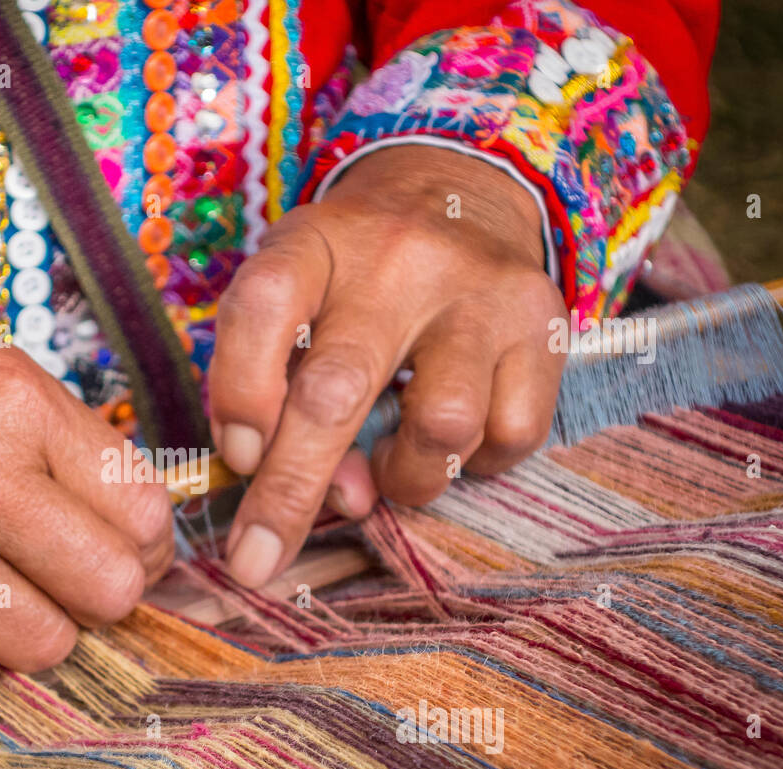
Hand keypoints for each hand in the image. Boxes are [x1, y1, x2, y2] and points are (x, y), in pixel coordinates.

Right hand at [0, 248, 173, 701]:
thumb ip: (59, 438)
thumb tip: (129, 517)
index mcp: (13, 406)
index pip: (143, 513)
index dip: (147, 540)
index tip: (127, 545)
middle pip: (109, 593)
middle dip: (102, 591)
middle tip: (69, 575)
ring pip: (42, 649)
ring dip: (32, 628)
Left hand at [209, 145, 567, 586]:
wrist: (461, 197)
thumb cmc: (352, 278)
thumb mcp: (295, 301)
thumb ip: (284, 392)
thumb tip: (343, 498)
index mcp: (313, 244)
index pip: (261, 306)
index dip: (240, 392)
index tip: (238, 457)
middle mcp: (395, 261)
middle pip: (336, 391)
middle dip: (290, 491)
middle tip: (257, 559)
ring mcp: (477, 292)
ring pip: (442, 425)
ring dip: (406, 477)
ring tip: (395, 462)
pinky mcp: (544, 325)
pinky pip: (511, 436)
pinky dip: (477, 465)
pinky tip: (455, 440)